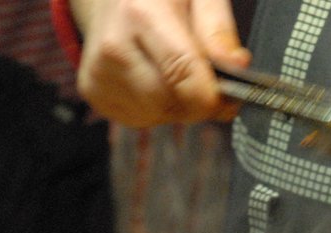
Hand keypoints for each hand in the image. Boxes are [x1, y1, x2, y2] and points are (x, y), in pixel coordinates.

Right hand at [71, 0, 250, 126]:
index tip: (230, 97)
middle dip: (197, 100)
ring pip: (158, 116)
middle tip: (205, 78)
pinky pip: (141, 120)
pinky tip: (153, 79)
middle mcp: (114, 46)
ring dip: (177, 105)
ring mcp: (99, 72)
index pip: (182, 72)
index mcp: (141, 13)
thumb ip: (218, 29)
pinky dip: (156, 109)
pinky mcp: (93, 91)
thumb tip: (237, 67)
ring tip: (173, 71)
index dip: (212, 96)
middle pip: (171, 102)